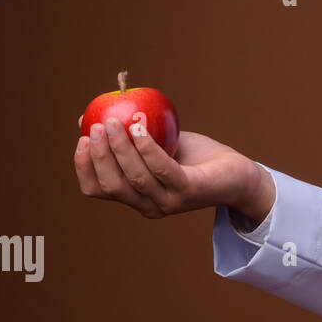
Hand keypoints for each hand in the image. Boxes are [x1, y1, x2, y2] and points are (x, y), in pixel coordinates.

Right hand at [74, 114, 263, 219]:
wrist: (241, 174)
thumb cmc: (198, 157)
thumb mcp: (159, 142)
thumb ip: (130, 134)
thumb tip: (89, 115)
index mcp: (137, 197)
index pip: (98, 189)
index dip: (84, 166)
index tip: (81, 139)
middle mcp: (149, 205)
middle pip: (112, 185)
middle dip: (99, 155)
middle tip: (96, 126)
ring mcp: (170, 201)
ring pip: (135, 177)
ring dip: (120, 147)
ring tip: (115, 120)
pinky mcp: (190, 191)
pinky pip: (163, 169)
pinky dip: (147, 148)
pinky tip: (139, 127)